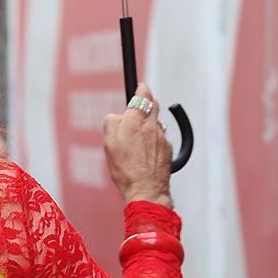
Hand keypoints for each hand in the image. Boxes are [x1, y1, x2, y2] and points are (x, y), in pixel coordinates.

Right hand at [103, 82, 173, 208]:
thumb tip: (119, 115)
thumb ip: (112, 122)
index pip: (143, 95)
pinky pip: (162, 138)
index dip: (141, 90)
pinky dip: (155, 141)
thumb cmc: (124, 168)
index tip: (140, 87)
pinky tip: (146, 154)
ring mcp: (162, 137)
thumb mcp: (108, 142)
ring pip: (157, 123)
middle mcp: (151, 126)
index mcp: (135, 121)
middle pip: (154, 105)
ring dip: (150, 125)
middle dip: (147, 105)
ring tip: (139, 141)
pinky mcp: (168, 149)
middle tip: (138, 112)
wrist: (145, 190)